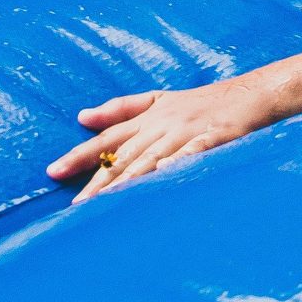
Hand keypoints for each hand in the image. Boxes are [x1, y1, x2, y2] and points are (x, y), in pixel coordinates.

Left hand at [50, 70, 283, 199]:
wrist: (248, 95)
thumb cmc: (200, 102)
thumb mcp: (158, 99)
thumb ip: (120, 108)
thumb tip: (82, 117)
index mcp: (148, 117)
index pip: (108, 137)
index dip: (80, 154)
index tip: (53, 172)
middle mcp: (162, 124)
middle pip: (125, 155)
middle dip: (100, 180)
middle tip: (77, 206)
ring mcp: (186, 132)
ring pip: (152, 159)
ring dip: (129, 180)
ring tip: (108, 202)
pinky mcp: (212, 138)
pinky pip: (192, 154)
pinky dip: (177, 164)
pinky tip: (163, 177)